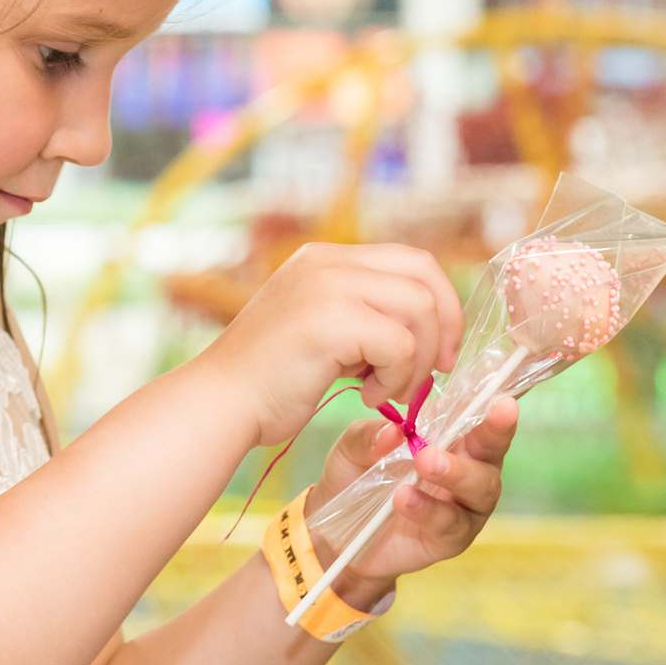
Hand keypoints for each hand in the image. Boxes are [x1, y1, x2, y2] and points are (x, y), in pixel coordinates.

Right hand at [196, 243, 463, 448]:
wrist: (220, 404)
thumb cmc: (269, 382)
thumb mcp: (320, 330)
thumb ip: (362, 315)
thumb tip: (424, 328)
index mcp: (324, 259)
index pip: (410, 260)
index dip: (441, 302)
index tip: (441, 350)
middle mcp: (326, 261)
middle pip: (423, 272)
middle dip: (444, 325)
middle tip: (437, 370)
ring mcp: (327, 286)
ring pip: (419, 308)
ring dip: (417, 359)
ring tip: (387, 388)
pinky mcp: (332, 320)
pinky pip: (400, 344)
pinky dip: (397, 377)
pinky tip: (365, 395)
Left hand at [307, 397, 516, 610]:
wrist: (335, 532)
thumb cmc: (355, 476)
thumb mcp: (352, 448)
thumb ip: (369, 436)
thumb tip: (393, 430)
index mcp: (451, 436)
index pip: (480, 413)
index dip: (498, 403)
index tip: (505, 394)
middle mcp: (469, 467)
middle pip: (492, 448)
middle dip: (492, 432)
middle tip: (484, 413)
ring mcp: (465, 505)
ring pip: (482, 487)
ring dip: (457, 472)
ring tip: (425, 462)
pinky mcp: (453, 538)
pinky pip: (450, 523)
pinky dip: (429, 509)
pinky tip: (405, 499)